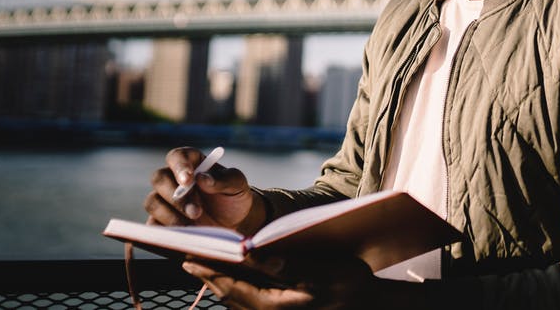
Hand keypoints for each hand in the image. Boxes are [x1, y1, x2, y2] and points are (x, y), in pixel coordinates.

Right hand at [144, 147, 266, 233]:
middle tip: (196, 212)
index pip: (177, 156)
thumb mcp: (237, 184)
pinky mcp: (160, 220)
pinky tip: (180, 236)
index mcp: (191, 162)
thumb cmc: (233, 196)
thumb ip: (224, 179)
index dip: (179, 166)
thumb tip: (202, 178)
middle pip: (159, 179)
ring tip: (192, 227)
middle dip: (177, 197)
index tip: (188, 180)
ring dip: (170, 215)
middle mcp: (173, 178)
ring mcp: (164, 200)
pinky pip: (152, 225)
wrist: (234, 221)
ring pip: (152, 202)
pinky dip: (163, 230)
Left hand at [181, 253, 379, 309]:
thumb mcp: (319, 272)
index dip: (210, 271)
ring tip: (206, 268)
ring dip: (221, 284)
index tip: (190, 257)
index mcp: (275, 304)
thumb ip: (283, 265)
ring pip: (237, 302)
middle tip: (189, 259)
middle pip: (230, 296)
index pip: (232, 286)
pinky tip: (236, 283)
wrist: (370, 306)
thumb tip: (250, 254)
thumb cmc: (350, 286)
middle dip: (210, 277)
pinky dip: (237, 293)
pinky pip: (250, 305)